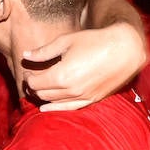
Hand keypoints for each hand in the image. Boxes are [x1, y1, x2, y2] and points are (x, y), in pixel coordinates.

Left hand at [21, 22, 146, 110]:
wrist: (124, 50)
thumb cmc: (94, 41)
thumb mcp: (66, 42)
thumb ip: (44, 51)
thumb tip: (26, 55)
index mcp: (62, 75)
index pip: (35, 83)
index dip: (28, 77)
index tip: (27, 71)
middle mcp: (71, 90)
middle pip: (42, 93)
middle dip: (33, 86)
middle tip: (31, 78)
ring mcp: (82, 97)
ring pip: (54, 102)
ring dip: (43, 96)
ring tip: (38, 88)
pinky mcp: (92, 100)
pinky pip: (69, 108)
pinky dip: (55, 108)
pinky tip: (45, 108)